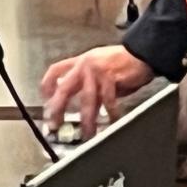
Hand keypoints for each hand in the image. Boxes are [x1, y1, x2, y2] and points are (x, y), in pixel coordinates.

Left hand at [39, 45, 154, 138]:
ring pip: (87, 100)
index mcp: (80, 62)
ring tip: (87, 133)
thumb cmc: (122, 63)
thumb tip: (78, 104)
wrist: (140, 53)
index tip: (45, 100)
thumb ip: (87, 82)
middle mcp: (85, 65)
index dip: (47, 85)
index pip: (55, 70)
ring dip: (87, 119)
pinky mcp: (111, 77)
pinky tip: (112, 121)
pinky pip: (108, 100)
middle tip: (55, 124)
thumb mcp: (98, 67)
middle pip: (64, 89)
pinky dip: (110, 114)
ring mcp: (97, 71)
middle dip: (58, 108)